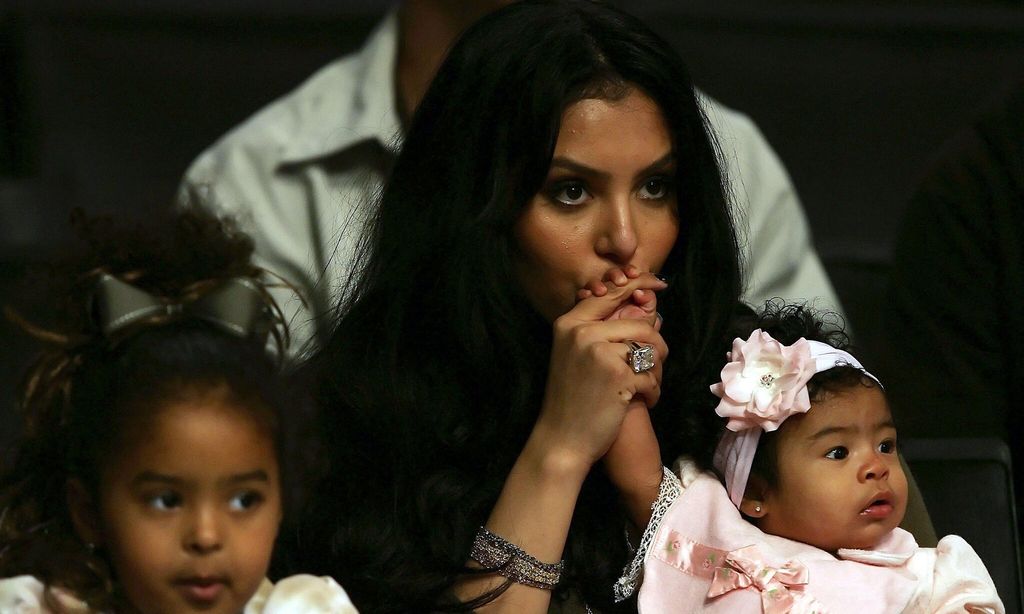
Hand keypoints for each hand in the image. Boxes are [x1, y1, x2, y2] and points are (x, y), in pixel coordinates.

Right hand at [583, 266, 666, 527]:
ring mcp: (600, 353)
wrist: (561, 439)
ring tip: (647, 386)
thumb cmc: (571, 398)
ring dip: (657, 371)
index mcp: (569, 323)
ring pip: (650, 349)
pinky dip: (653, 392)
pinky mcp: (618, 376)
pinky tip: (643, 402)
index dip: (638, 285)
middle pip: (640, 324)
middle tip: (654, 367)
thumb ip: (598, 330)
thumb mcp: (573, 355)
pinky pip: (652, 375)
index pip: (610, 294)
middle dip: (657, 347)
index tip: (658, 285)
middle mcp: (582, 332)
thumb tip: (645, 310)